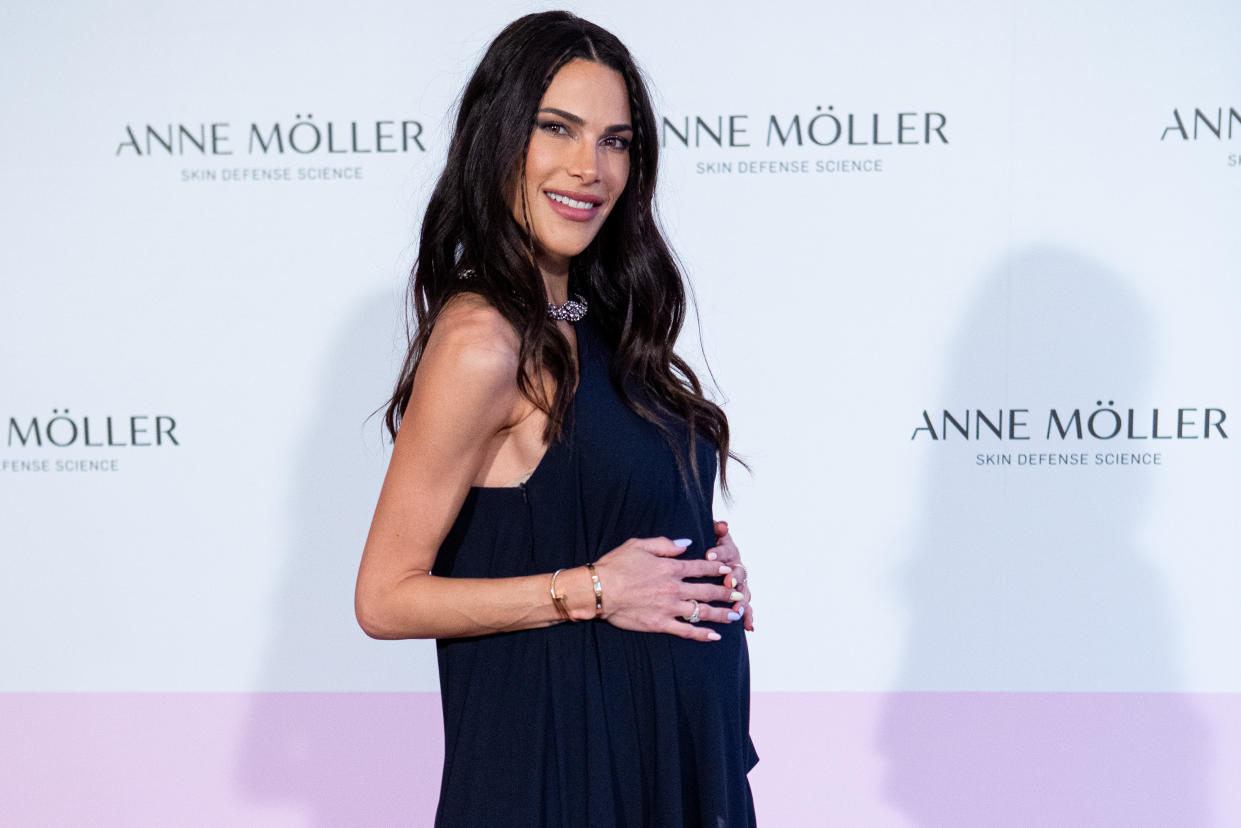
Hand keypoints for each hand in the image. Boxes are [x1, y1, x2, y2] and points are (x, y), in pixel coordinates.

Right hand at [591, 536, 739, 641]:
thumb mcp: (639, 545)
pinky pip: (686, 631)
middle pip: (707, 590)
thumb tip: (686, 544)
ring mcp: (669, 607)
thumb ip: (665, 545)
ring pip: (702, 612)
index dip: (717, 568)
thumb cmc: (615, 565)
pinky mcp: (660, 624)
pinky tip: (714, 636)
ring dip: (721, 613)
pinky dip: (702, 634)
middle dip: (726, 592)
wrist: (598, 590)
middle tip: (739, 593)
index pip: (701, 567)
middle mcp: (674, 588)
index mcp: (670, 568)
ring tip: (735, 614)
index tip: (728, 569)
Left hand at [709, 520, 752, 631]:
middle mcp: (736, 567)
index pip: (725, 551)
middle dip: (734, 578)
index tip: (709, 553)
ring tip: (738, 610)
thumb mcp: (709, 534)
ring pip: (743, 592)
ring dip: (741, 601)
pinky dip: (748, 616)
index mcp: (729, 552)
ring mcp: (739, 584)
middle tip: (727, 582)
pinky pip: (745, 607)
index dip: (719, 552)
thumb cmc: (708, 545)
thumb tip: (723, 524)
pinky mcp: (738, 597)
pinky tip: (749, 627)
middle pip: (739, 572)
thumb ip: (716, 529)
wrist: (711, 556)